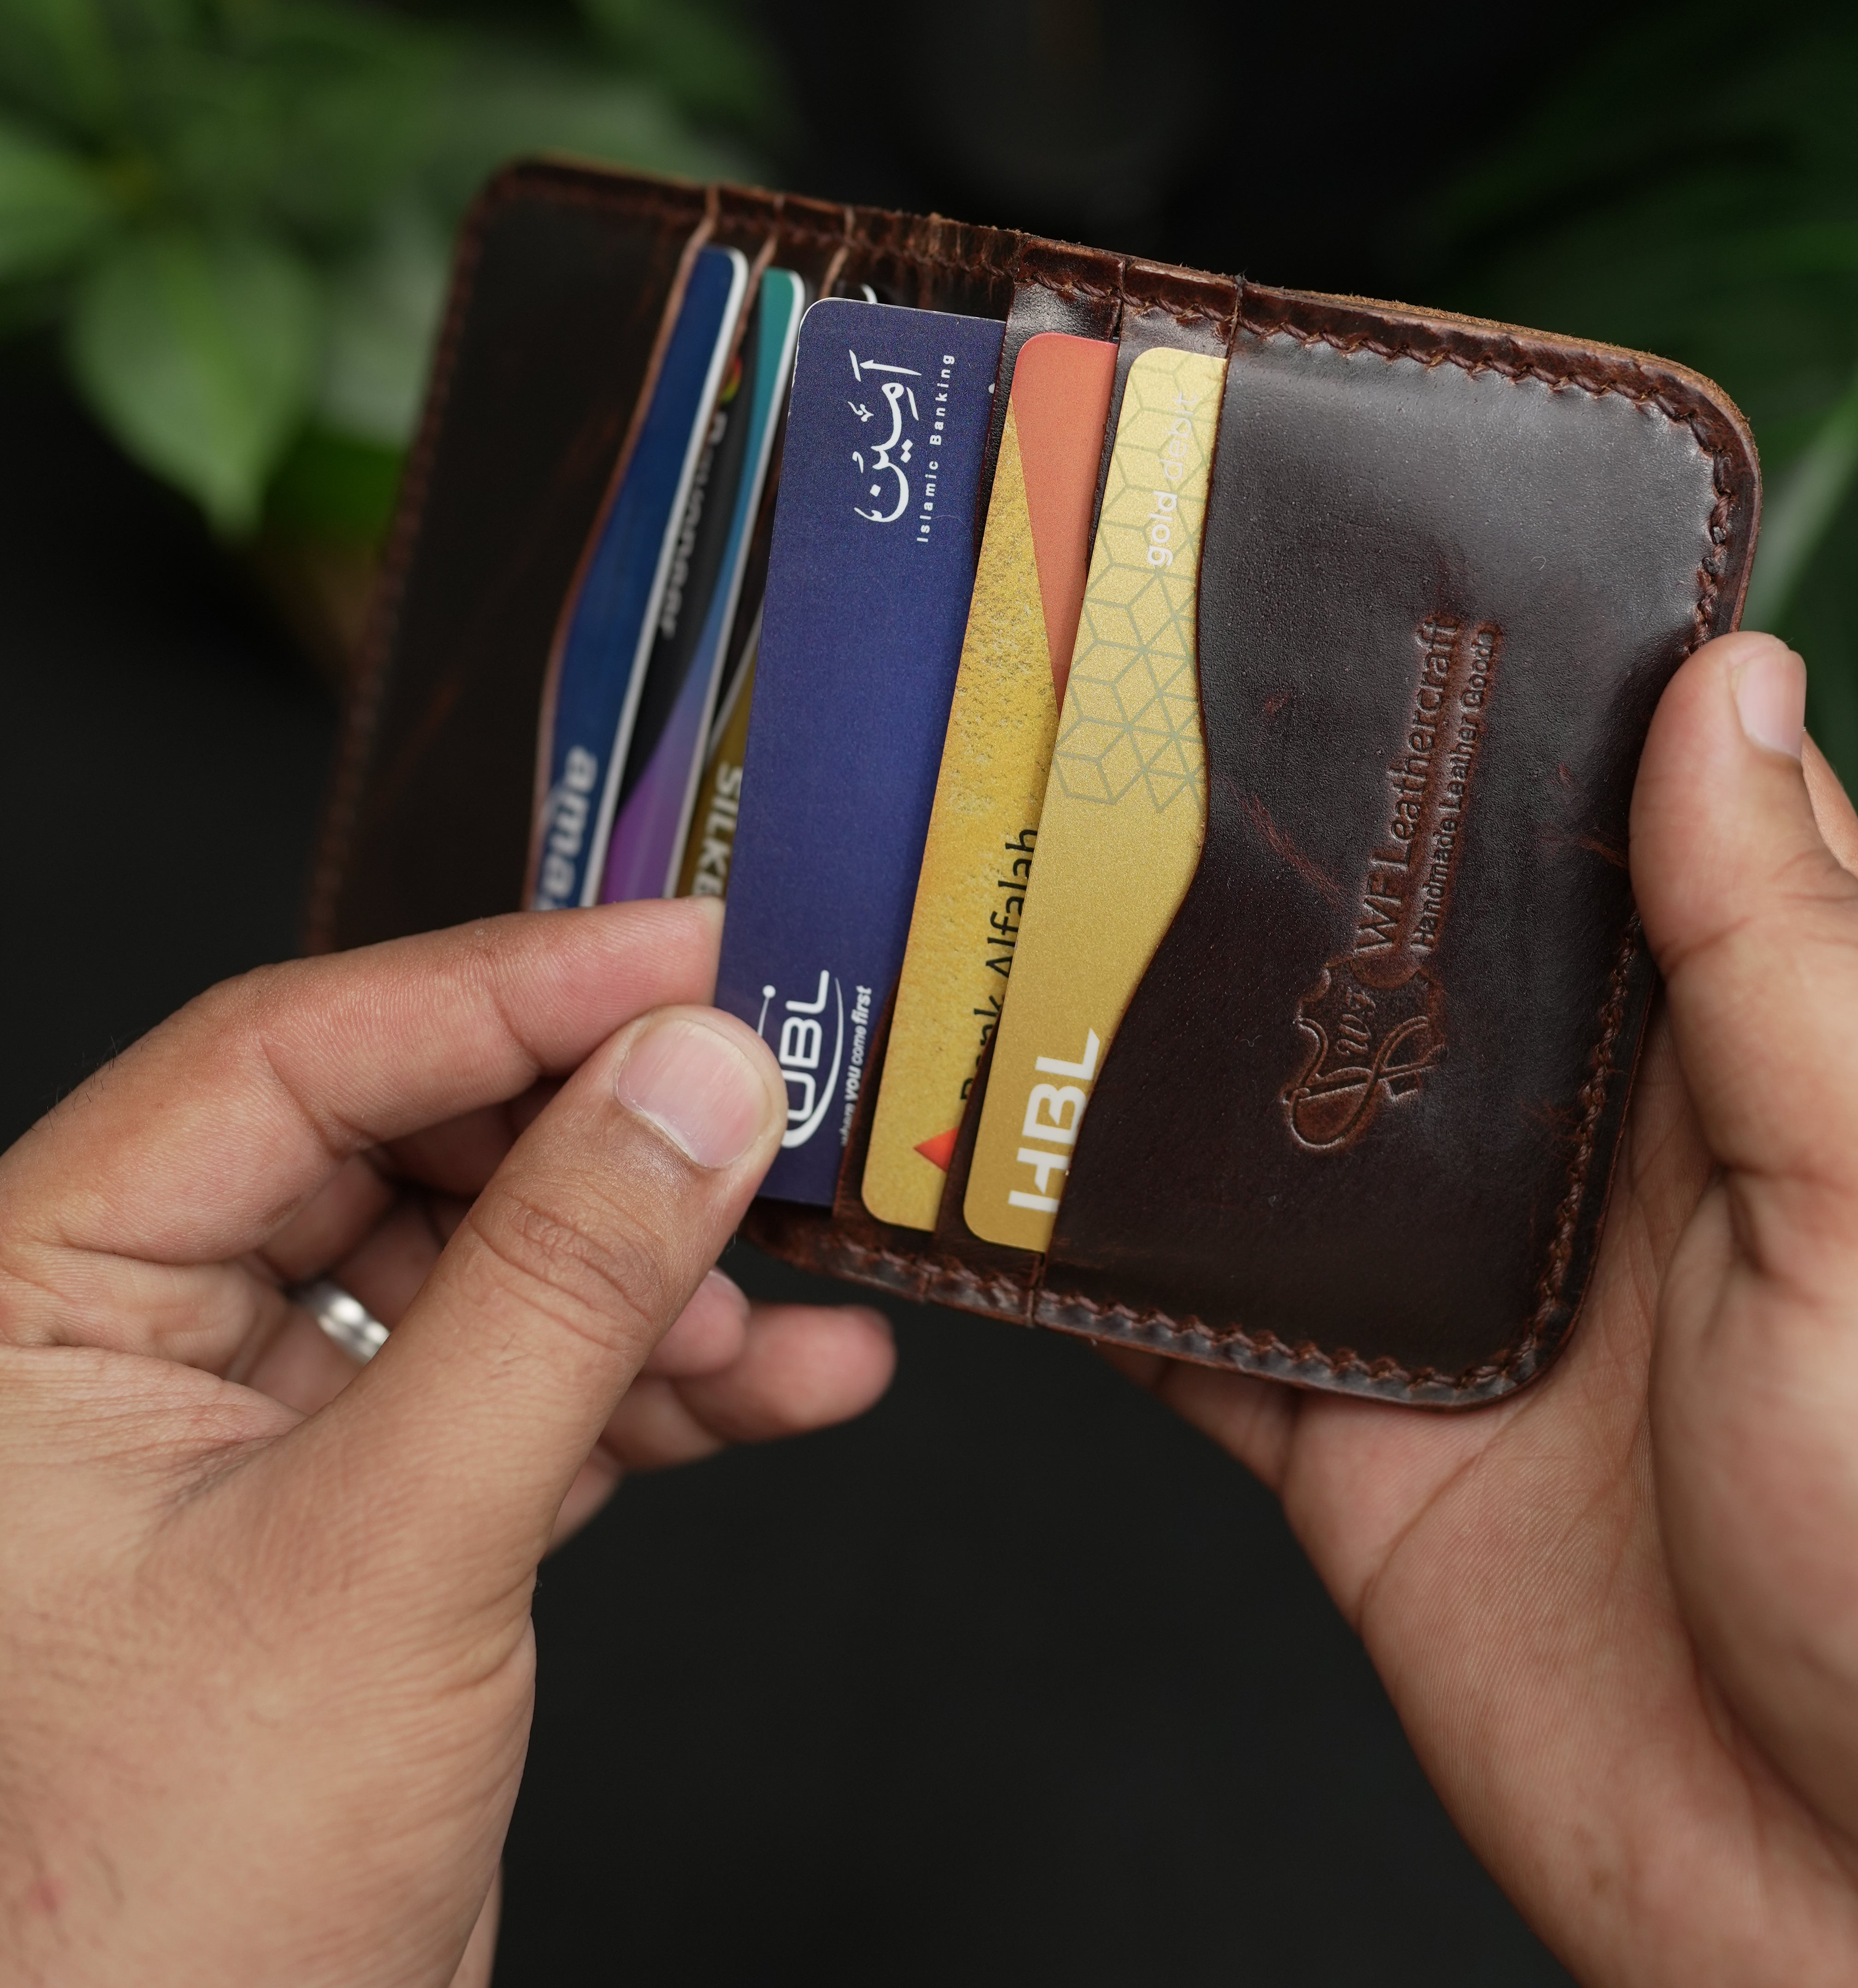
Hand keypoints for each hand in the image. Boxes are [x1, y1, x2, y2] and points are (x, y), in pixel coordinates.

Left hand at [0, 900, 892, 1986]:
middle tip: (763, 1096)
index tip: (685, 948)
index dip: (504, 987)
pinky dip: (667, 1382)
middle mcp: (137, 1339)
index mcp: (35, 1304)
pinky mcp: (376, 1511)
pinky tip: (798, 1376)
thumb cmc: (164, 1906)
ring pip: (490, 1264)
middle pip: (406, 1143)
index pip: (287, 1060)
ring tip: (791, 1280)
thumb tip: (693, 1078)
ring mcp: (267, 1425)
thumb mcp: (389, 1547)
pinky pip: (535, 1387)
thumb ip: (557, 1291)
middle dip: (600, 1139)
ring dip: (657, 1272)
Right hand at [1121, 633, 1857, 1986]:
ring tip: (1010, 908)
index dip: (1499, 718)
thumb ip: (1792, 960)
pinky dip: (1091, 1259)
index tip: (1362, 589)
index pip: (1609, 834)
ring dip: (1155, 1048)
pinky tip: (990, 1174)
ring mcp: (1464, 1308)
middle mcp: (1598, 1170)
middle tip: (1119, 727)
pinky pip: (1193, 1324)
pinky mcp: (1361, 1449)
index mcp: (1759, 1066)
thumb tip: (1735, 687)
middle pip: (1403, 970)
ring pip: (1273, 1131)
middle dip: (1282, 870)